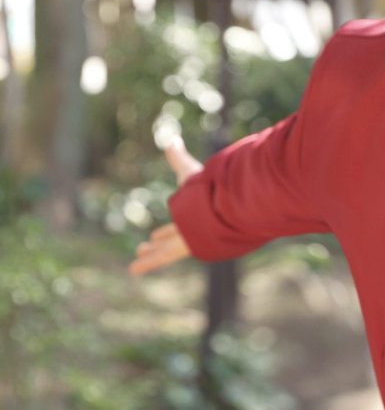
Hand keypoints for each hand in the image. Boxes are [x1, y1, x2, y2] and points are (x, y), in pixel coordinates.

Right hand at [128, 137, 201, 276]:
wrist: (227, 203)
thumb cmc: (211, 187)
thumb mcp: (188, 171)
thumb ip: (179, 158)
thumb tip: (170, 139)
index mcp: (192, 212)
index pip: (177, 223)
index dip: (166, 229)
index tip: (154, 235)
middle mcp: (192, 228)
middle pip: (171, 239)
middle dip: (158, 244)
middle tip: (146, 246)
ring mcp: (189, 239)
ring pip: (165, 251)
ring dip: (149, 257)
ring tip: (134, 265)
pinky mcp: (186, 247)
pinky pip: (162, 257)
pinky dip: (147, 263)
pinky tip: (132, 270)